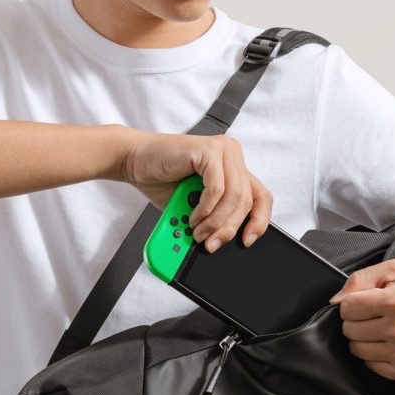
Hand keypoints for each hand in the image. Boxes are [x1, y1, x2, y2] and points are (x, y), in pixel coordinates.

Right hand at [119, 130, 271, 251]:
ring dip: (215, 222)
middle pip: (246, 201)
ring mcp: (222, 150)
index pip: (261, 197)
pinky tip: (192, 216)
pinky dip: (204, 209)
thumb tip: (221, 243)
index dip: (259, 222)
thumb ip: (212, 219)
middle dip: (228, 229)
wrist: (134, 160)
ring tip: (197, 232)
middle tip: (212, 244)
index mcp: (235, 168)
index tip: (247, 241)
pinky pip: (216, 189)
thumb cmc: (163, 180)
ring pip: (233, 197)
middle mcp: (232, 155)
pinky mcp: (208, 150)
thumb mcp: (194, 206)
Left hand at [328, 262, 394, 381]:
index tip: (366, 302)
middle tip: (377, 316)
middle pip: (349, 330)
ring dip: (365, 339)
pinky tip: (391, 343)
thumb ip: (361, 279)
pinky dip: (376, 355)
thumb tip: (336, 300)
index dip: (353, 303)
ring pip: (357, 350)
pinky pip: (371, 366)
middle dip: (357, 321)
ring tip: (383, 329)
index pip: (347, 307)